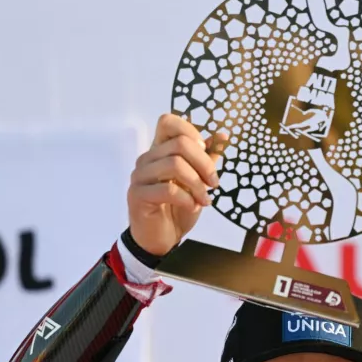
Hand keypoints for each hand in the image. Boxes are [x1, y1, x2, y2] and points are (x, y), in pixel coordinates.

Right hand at [128, 114, 228, 256]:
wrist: (161, 239)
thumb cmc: (178, 209)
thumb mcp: (198, 181)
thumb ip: (207, 159)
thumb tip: (223, 135)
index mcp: (159, 151)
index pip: (168, 122)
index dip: (191, 131)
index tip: (205, 152)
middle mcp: (147, 160)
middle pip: (179, 143)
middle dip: (204, 163)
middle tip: (214, 183)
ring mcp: (140, 177)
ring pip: (174, 164)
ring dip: (197, 184)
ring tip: (204, 199)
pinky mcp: (138, 196)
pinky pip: (168, 189)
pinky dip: (188, 199)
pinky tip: (193, 206)